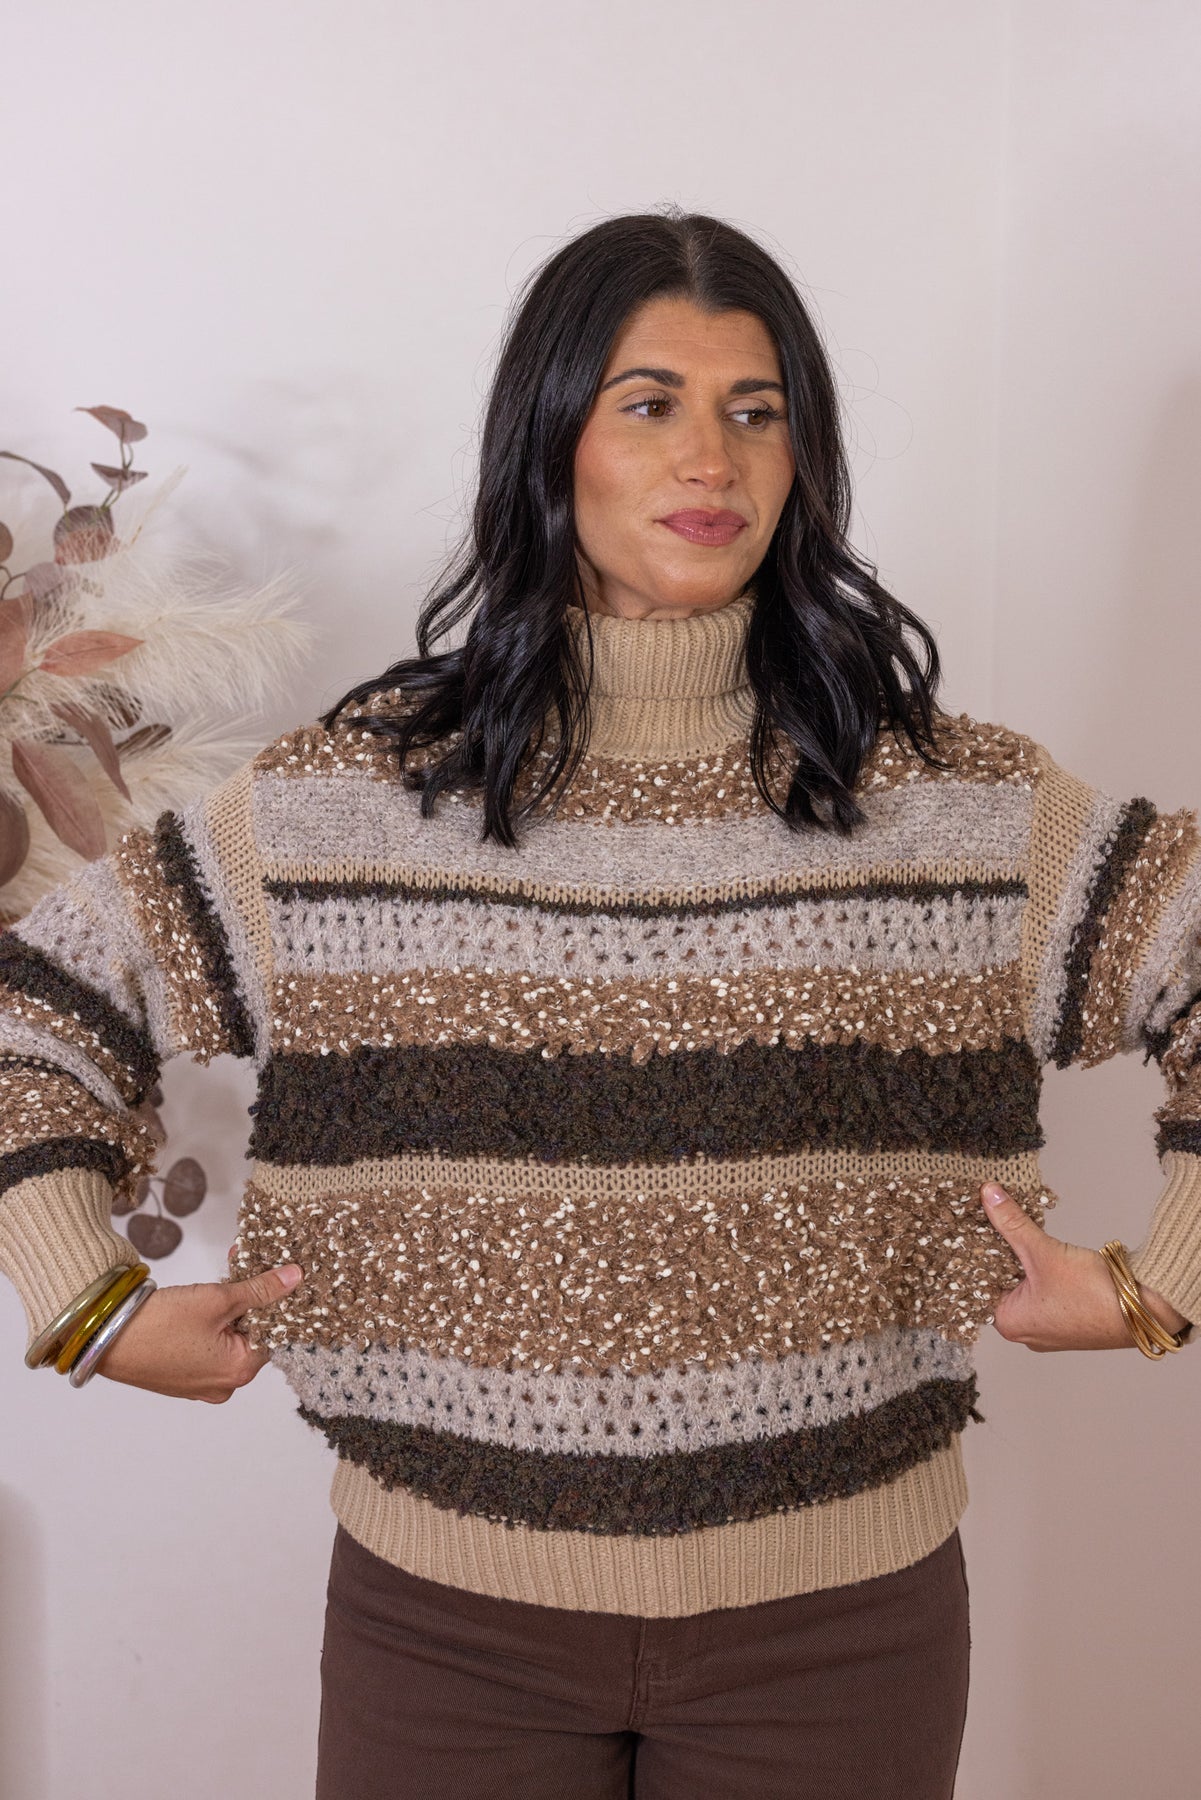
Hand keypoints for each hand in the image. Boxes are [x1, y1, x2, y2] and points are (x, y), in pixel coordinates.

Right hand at [94, 1262, 302, 1401]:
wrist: (103, 1337)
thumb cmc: (160, 1324)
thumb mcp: (217, 1299)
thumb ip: (260, 1289)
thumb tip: (295, 1278)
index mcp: (239, 1371)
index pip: (275, 1332)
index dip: (274, 1300)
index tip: (271, 1274)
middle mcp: (224, 1385)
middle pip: (251, 1335)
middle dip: (248, 1300)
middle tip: (240, 1269)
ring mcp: (200, 1384)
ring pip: (228, 1339)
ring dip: (228, 1309)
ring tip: (217, 1281)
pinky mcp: (181, 1377)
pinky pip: (207, 1348)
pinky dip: (209, 1324)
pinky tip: (199, 1301)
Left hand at [980, 1183, 1189, 1350]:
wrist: (1144, 1310)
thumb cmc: (1093, 1294)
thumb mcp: (1043, 1251)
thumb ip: (1012, 1222)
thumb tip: (988, 1194)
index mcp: (1008, 1323)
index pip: (978, 1282)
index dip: (975, 1251)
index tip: (973, 1224)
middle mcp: (1025, 1332)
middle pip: (1001, 1283)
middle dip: (1001, 1253)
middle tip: (995, 1221)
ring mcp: (1048, 1329)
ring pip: (1025, 1286)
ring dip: (1024, 1260)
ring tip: (1020, 1231)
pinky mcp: (1068, 1321)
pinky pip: (1045, 1292)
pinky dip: (1043, 1271)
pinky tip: (1045, 1251)